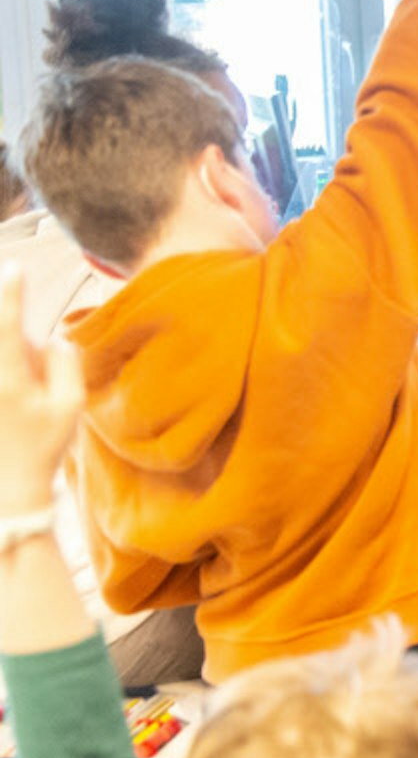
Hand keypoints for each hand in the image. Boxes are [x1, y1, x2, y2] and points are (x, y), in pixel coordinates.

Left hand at [0, 265, 85, 515]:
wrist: (7, 490)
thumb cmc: (42, 449)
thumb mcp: (70, 407)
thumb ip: (65, 363)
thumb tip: (53, 337)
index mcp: (9, 381)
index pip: (7, 326)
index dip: (10, 293)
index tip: (13, 268)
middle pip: (1, 338)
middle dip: (16, 341)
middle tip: (31, 377)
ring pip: (3, 354)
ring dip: (14, 362)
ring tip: (20, 396)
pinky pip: (5, 370)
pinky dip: (13, 374)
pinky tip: (17, 398)